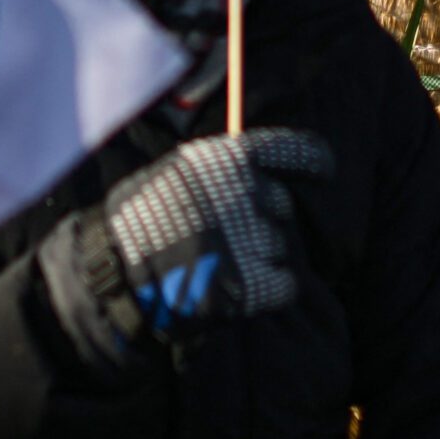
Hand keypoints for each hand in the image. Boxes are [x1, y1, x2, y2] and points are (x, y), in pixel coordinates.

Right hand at [76, 129, 330, 346]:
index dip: (313, 159)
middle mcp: (243, 193)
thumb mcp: (169, 174)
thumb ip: (212, 172)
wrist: (113, 274)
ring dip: (259, 255)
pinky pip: (286, 284)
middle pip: (282, 204)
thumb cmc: (135, 221)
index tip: (326, 170)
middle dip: (263, 218)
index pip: (289, 149)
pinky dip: (271, 288)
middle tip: (231, 235)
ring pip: (280, 245)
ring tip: (220, 264)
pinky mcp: (251, 284)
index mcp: (223, 159)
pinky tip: (242, 289)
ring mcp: (248, 238)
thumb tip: (248, 170)